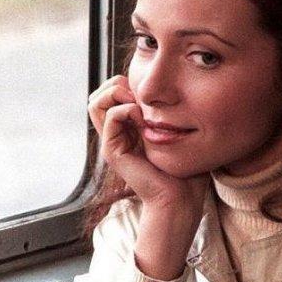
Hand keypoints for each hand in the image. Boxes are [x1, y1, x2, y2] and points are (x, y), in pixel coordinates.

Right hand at [88, 75, 207, 211]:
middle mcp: (116, 133)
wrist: (179, 198)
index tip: (151, 94)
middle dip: (118, 84)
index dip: (127, 83)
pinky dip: (127, 109)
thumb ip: (170, 113)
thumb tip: (173, 92)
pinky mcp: (112, 151)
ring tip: (139, 105)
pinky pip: (111, 116)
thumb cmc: (185, 170)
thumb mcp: (178, 133)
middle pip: (99, 94)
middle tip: (141, 96)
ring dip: (117, 93)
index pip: (112, 92)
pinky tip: (144, 119)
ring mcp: (112, 142)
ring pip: (96, 101)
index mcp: (129, 128)